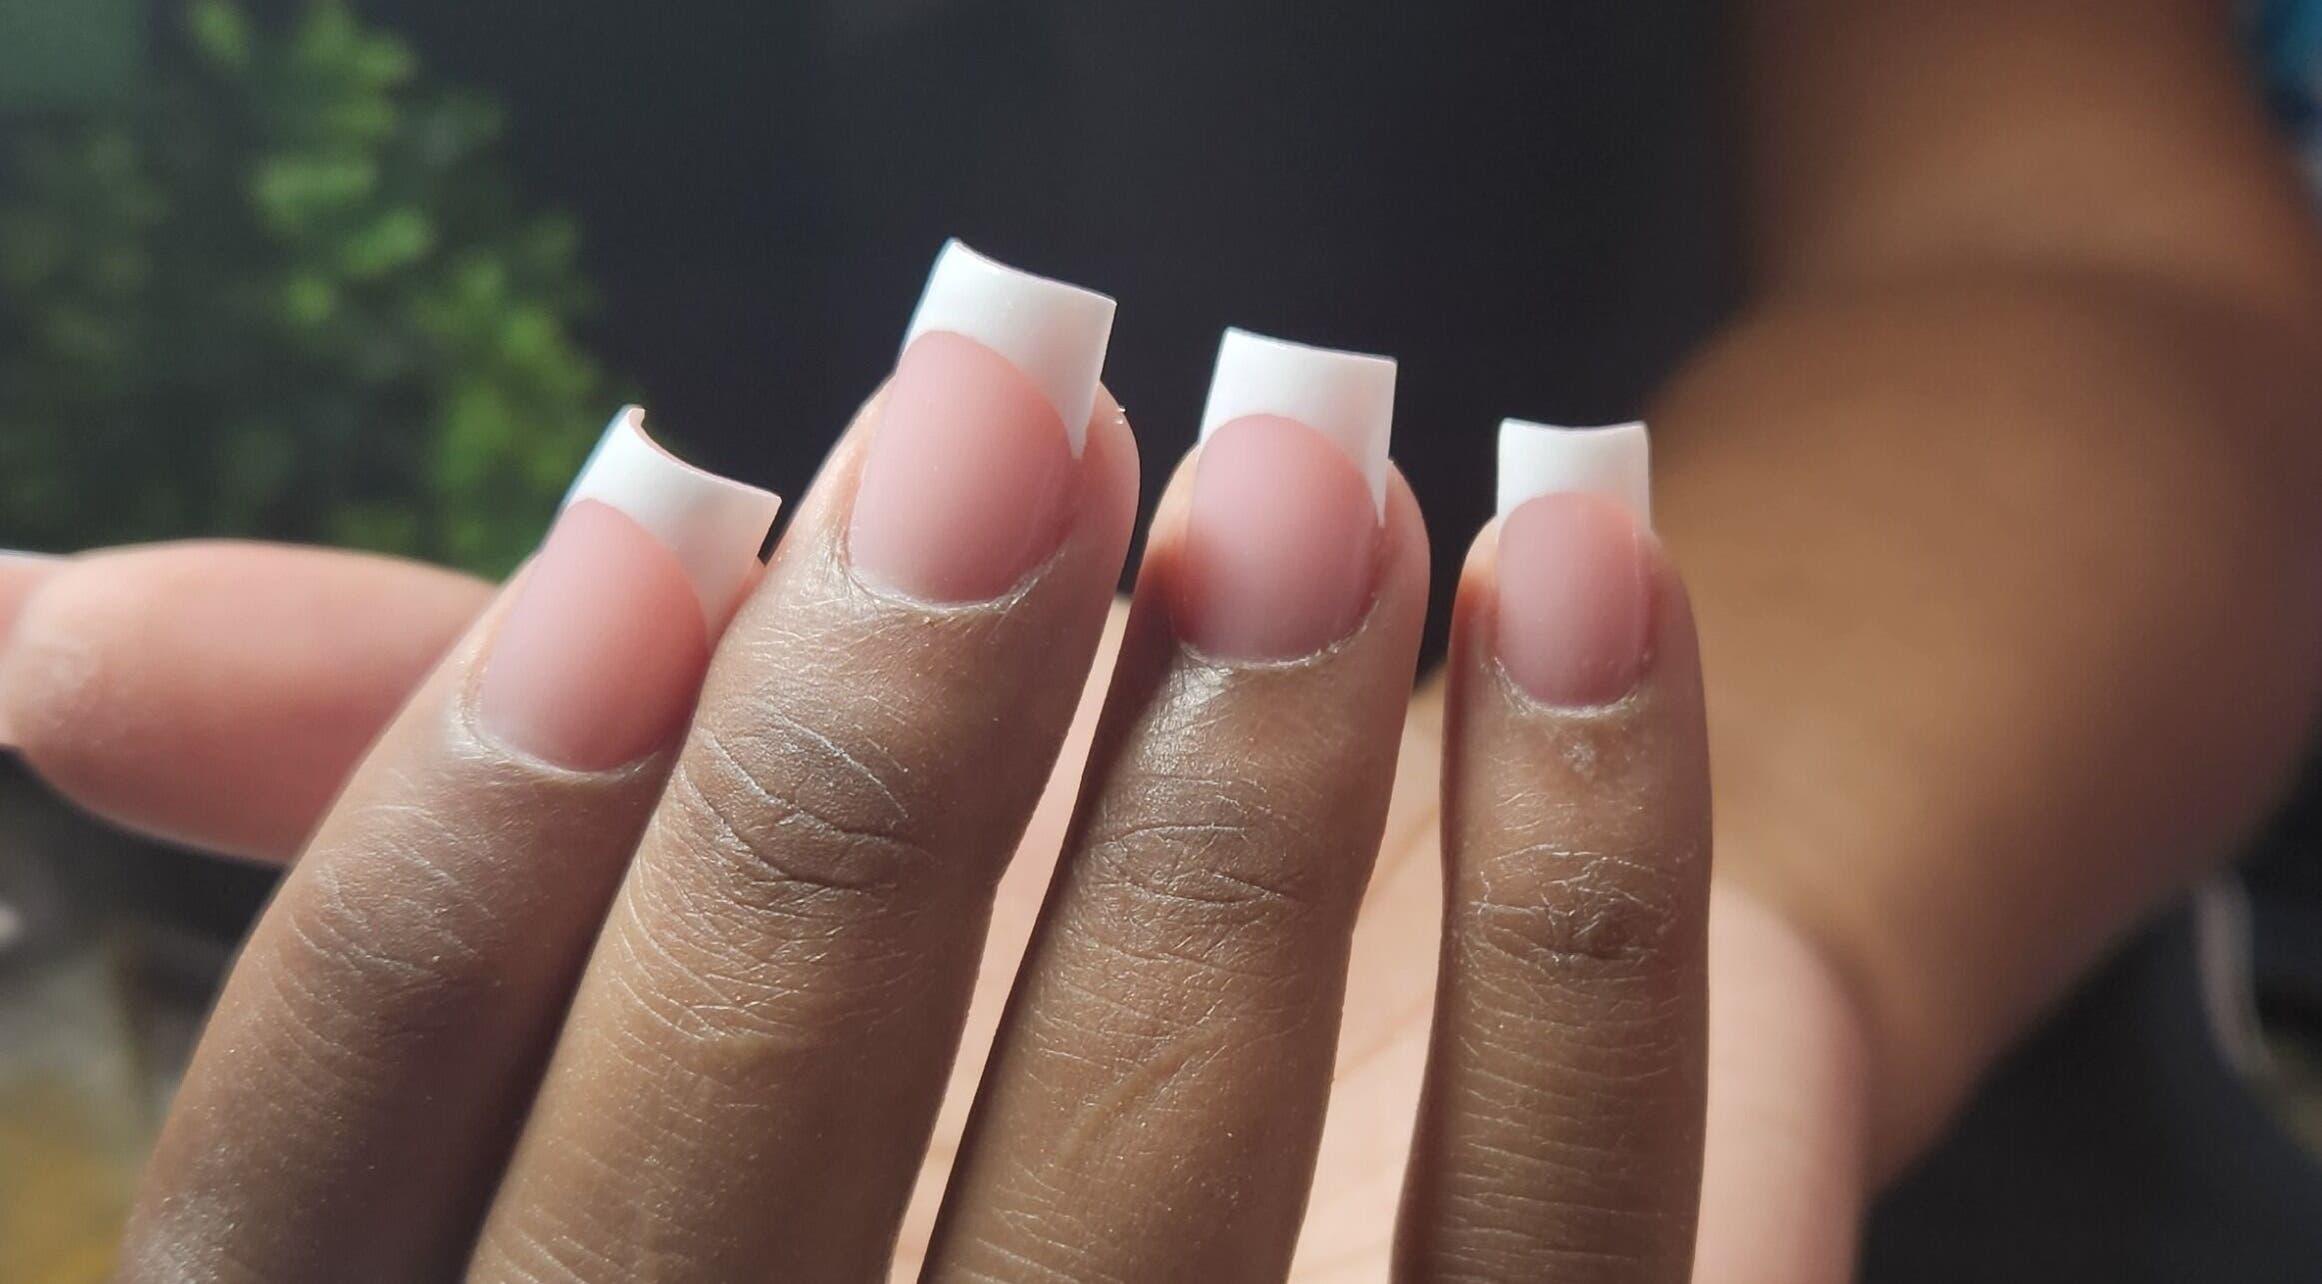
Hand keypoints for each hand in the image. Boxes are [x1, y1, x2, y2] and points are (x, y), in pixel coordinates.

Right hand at [6, 335, 1716, 1278]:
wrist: (1370, 1008)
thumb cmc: (958, 914)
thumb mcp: (680, 827)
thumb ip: (402, 757)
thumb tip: (30, 632)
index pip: (364, 1186)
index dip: (458, 869)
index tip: (644, 539)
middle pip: (728, 1229)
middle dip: (867, 810)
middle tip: (1011, 434)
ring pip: (1143, 1258)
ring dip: (1230, 835)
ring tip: (1312, 486)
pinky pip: (1567, 1223)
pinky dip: (1578, 885)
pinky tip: (1585, 572)